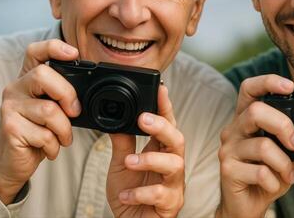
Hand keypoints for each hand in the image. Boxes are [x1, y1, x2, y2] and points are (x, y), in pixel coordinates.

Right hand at [0, 39, 79, 203]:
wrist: (13, 164)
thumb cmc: (38, 132)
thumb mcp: (53, 109)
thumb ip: (63, 96)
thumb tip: (90, 93)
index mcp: (28, 79)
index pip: (35, 51)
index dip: (54, 47)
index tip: (74, 53)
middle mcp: (15, 88)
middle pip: (43, 75)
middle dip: (67, 95)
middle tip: (75, 112)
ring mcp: (10, 108)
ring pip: (49, 110)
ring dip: (64, 130)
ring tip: (61, 138)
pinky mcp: (10, 128)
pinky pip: (44, 134)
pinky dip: (54, 145)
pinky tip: (49, 148)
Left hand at [106, 85, 184, 217]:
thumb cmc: (130, 194)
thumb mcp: (120, 165)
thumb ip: (122, 143)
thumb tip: (116, 117)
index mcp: (161, 151)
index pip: (167, 124)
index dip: (165, 107)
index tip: (160, 89)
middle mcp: (172, 164)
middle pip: (178, 139)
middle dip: (163, 127)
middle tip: (144, 118)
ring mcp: (174, 185)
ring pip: (175, 165)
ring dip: (151, 160)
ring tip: (129, 161)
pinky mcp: (170, 205)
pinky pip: (161, 195)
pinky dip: (140, 193)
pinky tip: (125, 194)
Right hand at [217, 75, 293, 217]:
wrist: (245, 205)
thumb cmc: (265, 174)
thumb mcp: (282, 151)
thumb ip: (288, 136)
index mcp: (245, 118)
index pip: (249, 88)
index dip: (268, 82)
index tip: (290, 86)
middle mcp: (233, 129)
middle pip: (255, 112)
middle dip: (283, 125)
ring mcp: (228, 149)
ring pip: (262, 146)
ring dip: (284, 163)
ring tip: (288, 174)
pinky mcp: (227, 170)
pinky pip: (260, 172)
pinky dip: (275, 181)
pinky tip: (274, 185)